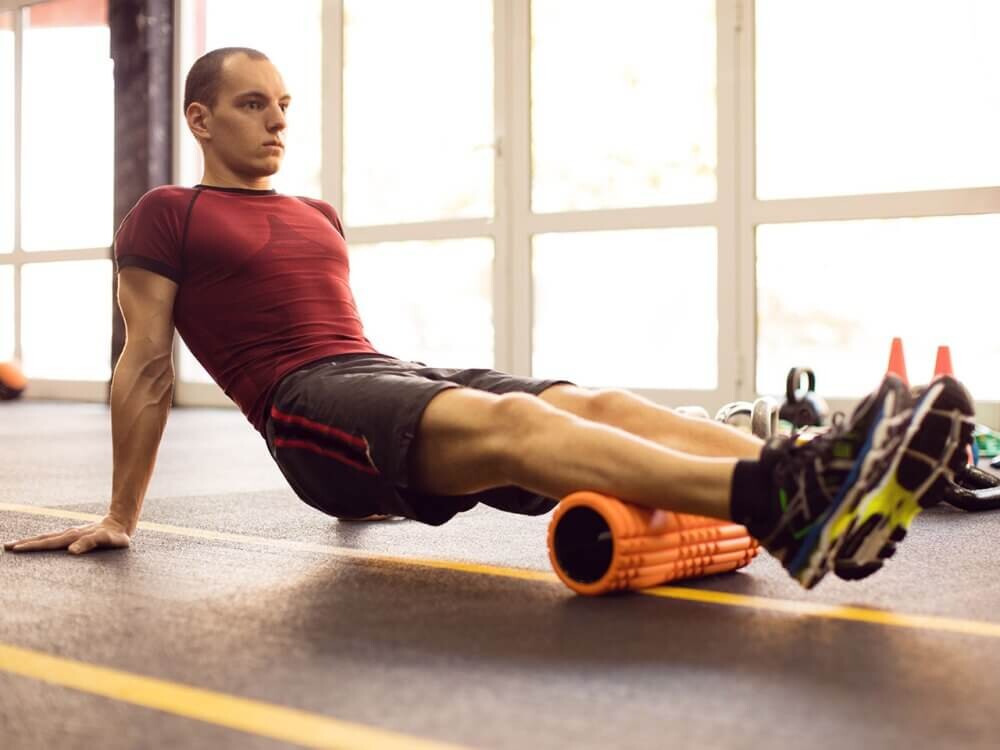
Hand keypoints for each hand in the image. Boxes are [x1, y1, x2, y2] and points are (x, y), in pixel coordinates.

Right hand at [3, 516, 131, 554]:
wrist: (121, 522)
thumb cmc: (116, 535)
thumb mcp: (107, 540)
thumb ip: (90, 544)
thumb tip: (71, 552)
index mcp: (73, 537)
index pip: (48, 543)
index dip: (33, 546)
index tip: (17, 549)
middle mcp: (69, 534)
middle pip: (43, 539)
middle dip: (25, 543)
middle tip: (7, 546)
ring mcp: (70, 534)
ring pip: (46, 538)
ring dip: (31, 541)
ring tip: (15, 545)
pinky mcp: (74, 536)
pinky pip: (53, 539)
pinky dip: (41, 541)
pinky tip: (37, 544)